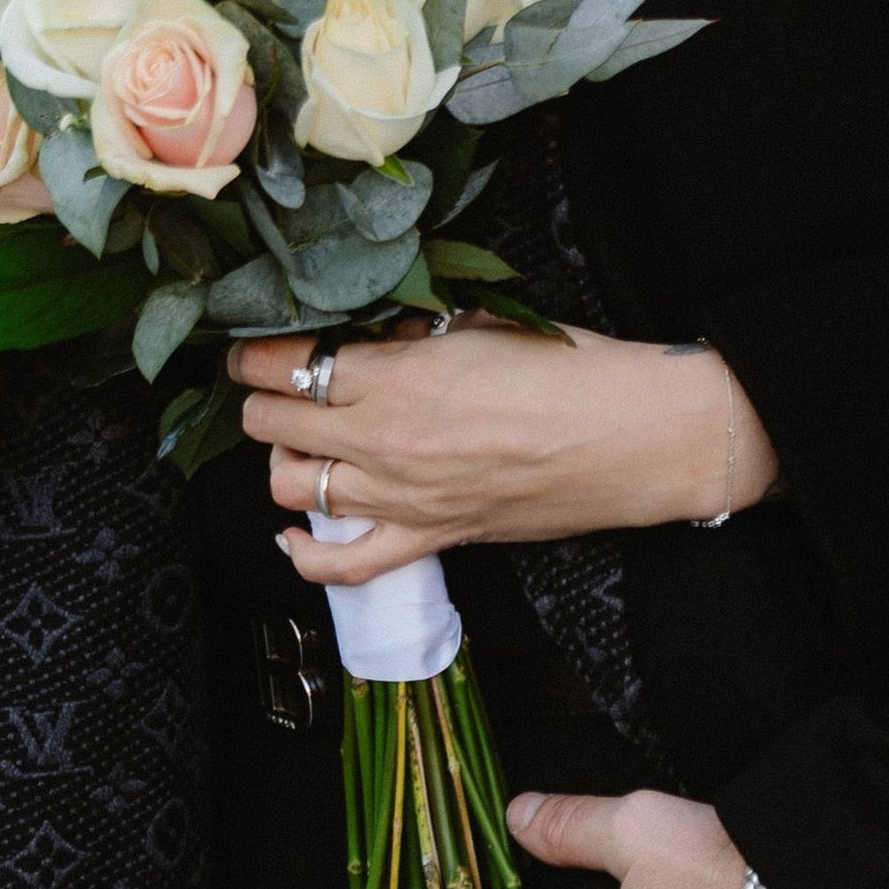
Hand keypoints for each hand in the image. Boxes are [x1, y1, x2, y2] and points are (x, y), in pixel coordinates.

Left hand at [231, 319, 777, 586]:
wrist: (632, 435)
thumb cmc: (571, 368)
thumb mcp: (484, 323)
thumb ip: (415, 332)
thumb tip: (374, 334)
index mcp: (395, 376)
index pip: (289, 362)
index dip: (260, 349)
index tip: (256, 341)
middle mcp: (382, 440)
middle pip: (274, 422)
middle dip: (261, 396)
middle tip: (272, 380)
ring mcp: (400, 497)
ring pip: (290, 486)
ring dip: (282, 458)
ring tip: (298, 437)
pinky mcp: (429, 537)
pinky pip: (342, 565)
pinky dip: (304, 555)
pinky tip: (292, 535)